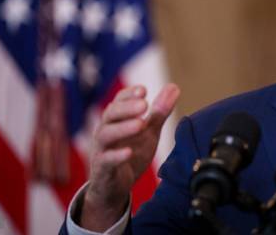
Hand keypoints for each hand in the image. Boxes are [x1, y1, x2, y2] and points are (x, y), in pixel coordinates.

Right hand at [80, 83, 179, 230]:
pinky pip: (106, 160)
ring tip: (140, 124)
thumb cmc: (130, 153)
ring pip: (106, 135)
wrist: (114, 187)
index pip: (119, 101)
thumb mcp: (148, 132)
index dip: (129, 94)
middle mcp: (105, 131)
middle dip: (127, 108)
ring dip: (123, 128)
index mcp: (116, 120)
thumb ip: (159, 112)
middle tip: (144, 104)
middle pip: (111, 114)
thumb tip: (174, 87)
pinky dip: (116, 156)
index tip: (143, 90)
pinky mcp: (102, 169)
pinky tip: (129, 152)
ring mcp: (101, 150)